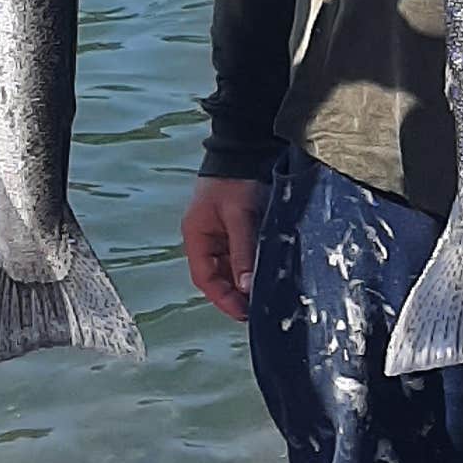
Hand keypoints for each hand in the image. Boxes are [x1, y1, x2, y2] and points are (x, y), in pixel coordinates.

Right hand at [183, 177, 266, 322]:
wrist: (244, 149)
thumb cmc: (236, 179)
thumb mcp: (239, 216)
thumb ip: (242, 250)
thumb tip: (246, 286)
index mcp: (196, 235)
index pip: (204, 277)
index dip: (222, 298)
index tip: (242, 313)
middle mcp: (205, 239)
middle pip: (217, 277)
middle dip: (235, 296)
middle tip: (258, 312)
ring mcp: (220, 235)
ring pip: (230, 270)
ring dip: (244, 284)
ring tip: (264, 298)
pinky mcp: (236, 230)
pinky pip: (241, 257)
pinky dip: (251, 269)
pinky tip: (266, 277)